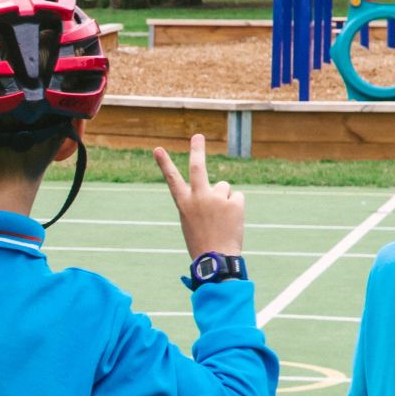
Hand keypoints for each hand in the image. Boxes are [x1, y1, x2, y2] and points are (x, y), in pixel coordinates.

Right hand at [152, 133, 244, 258]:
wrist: (216, 259)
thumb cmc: (202, 242)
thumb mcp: (192, 221)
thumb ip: (201, 202)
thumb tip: (221, 187)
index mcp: (184, 203)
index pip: (172, 179)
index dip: (164, 163)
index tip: (157, 149)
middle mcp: (198, 197)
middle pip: (197, 167)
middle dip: (196, 150)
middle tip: (197, 136)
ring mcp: (216, 198)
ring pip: (224, 187)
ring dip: (225, 199)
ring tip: (222, 219)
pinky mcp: (233, 201)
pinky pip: (237, 197)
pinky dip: (236, 207)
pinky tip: (231, 220)